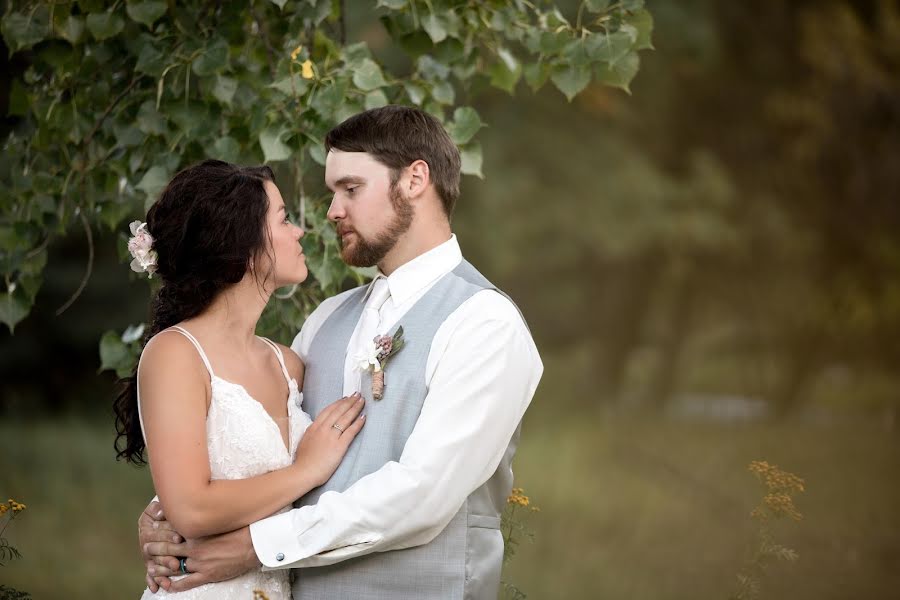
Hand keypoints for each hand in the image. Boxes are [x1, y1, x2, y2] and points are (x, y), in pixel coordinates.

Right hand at [138, 500, 181, 591]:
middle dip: (167, 556)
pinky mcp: (150, 564)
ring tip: (173, 571)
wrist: (158, 520)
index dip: (168, 535)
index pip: (157, 533)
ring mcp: (148, 556)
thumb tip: (161, 512)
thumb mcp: (155, 509)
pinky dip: (153, 581)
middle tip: (177, 561)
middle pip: (157, 551)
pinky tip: (156, 588)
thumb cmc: (159, 513)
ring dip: (164, 569)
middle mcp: (146, 544)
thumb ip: (157, 509)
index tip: (179, 538)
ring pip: (155, 563)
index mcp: (147, 529)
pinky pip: (150, 575)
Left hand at [144, 527, 259, 592]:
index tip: (152, 529)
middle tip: (146, 547)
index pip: (172, 532)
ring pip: (174, 567)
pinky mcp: (207, 575)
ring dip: (161, 568)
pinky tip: (167, 585)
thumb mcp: (218, 519)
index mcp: (197, 533)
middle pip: (168, 549)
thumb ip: (204, 517)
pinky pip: (186, 582)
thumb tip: (196, 510)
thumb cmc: (239, 528)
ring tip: (151, 568)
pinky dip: (174, 585)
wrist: (254, 543)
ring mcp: (200, 563)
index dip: (160, 531)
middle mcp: (195, 548)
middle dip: (155, 549)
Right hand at [294, 392, 365, 485]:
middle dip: (349, 401)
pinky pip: (351, 431)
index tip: (345, 398)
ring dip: (355, 408)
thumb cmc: (303, 461)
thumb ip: (312, 433)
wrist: (303, 472)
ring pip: (345, 418)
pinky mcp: (339, 446)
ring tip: (362, 401)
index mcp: (313, 427)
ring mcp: (331, 436)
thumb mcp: (304, 441)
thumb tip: (317, 428)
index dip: (338, 403)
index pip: (328, 411)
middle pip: (338, 411)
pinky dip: (358, 423)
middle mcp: (323, 429)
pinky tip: (364, 417)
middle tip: (357, 394)